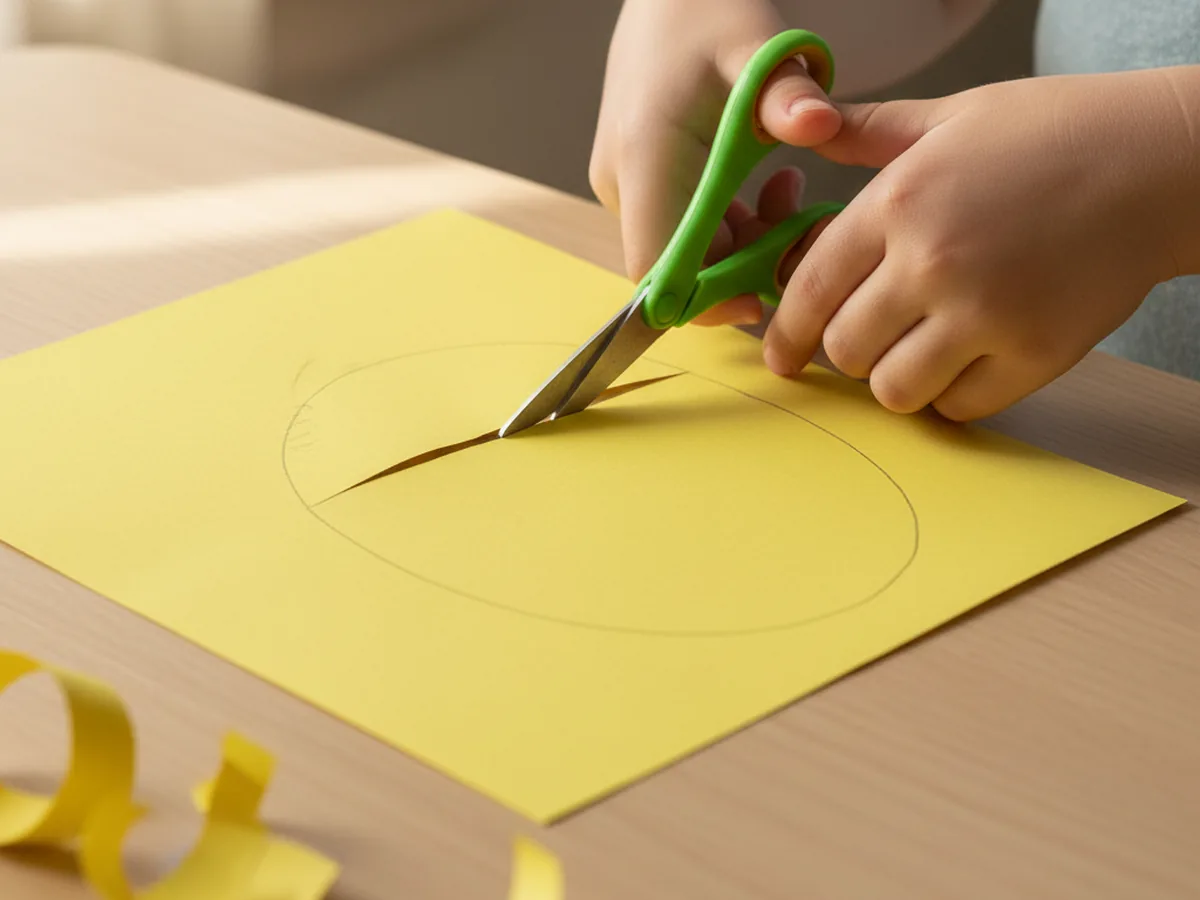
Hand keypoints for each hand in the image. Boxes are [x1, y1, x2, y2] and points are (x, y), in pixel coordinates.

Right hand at [589, 0, 840, 319]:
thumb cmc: (708, 12)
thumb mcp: (757, 46)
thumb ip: (785, 92)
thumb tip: (819, 123)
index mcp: (646, 156)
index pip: (657, 266)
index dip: (703, 299)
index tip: (759, 300)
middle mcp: (624, 182)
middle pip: (676, 267)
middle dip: (741, 267)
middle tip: (800, 229)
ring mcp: (627, 187)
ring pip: (684, 253)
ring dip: (741, 246)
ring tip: (790, 194)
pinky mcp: (640, 185)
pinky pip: (683, 231)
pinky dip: (728, 229)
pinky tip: (766, 192)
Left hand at [766, 70, 1192, 419]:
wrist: (1161, 162)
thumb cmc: (1052, 133)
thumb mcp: (950, 118)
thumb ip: (868, 135)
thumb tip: (805, 130)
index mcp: (898, 203)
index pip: (809, 290)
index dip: (785, 334)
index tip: (783, 358)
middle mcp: (933, 263)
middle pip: (845, 350)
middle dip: (848, 351)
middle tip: (874, 337)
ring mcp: (987, 314)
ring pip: (895, 391)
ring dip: (899, 380)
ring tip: (923, 350)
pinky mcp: (1037, 354)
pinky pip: (961, 408)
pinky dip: (955, 395)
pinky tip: (971, 361)